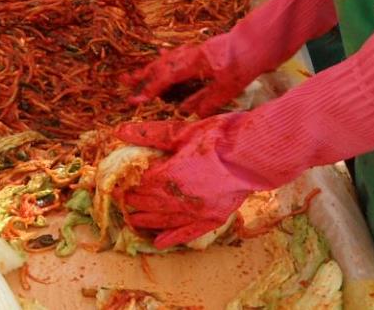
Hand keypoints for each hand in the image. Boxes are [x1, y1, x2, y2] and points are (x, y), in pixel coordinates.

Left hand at [114, 117, 252, 248]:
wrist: (255, 153)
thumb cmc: (220, 137)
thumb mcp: (182, 131)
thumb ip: (150, 133)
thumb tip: (119, 131)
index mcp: (170, 176)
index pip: (142, 183)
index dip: (130, 182)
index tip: (120, 182)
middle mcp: (181, 199)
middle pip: (151, 203)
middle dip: (136, 201)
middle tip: (124, 200)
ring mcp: (198, 212)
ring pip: (166, 220)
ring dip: (148, 221)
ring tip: (133, 221)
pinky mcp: (215, 218)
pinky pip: (189, 233)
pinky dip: (173, 238)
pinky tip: (160, 243)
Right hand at [127, 32, 251, 115]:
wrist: (264, 39)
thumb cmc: (247, 62)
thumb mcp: (229, 86)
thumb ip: (207, 100)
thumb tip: (187, 113)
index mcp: (195, 61)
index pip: (166, 76)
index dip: (149, 88)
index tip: (135, 99)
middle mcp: (192, 53)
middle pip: (162, 64)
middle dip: (143, 75)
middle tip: (124, 81)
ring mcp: (198, 50)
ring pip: (170, 59)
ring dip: (153, 67)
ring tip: (139, 73)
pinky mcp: (206, 51)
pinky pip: (180, 55)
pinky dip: (169, 60)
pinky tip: (165, 59)